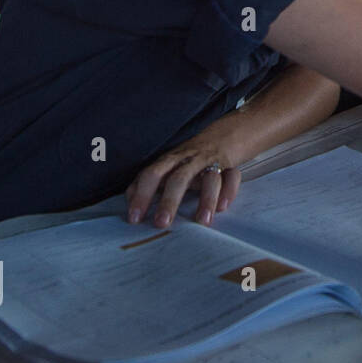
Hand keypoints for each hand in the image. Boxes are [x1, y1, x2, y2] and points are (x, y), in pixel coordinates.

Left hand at [126, 135, 241, 228]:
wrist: (219, 138)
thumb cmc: (185, 160)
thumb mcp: (164, 167)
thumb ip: (145, 182)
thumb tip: (129, 201)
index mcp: (169, 160)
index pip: (151, 175)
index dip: (142, 195)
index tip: (135, 218)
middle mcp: (189, 160)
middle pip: (178, 179)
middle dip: (169, 201)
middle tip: (162, 223)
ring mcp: (211, 163)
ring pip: (210, 178)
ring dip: (207, 199)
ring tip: (202, 221)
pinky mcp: (230, 167)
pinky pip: (232, 177)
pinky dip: (229, 191)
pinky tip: (223, 207)